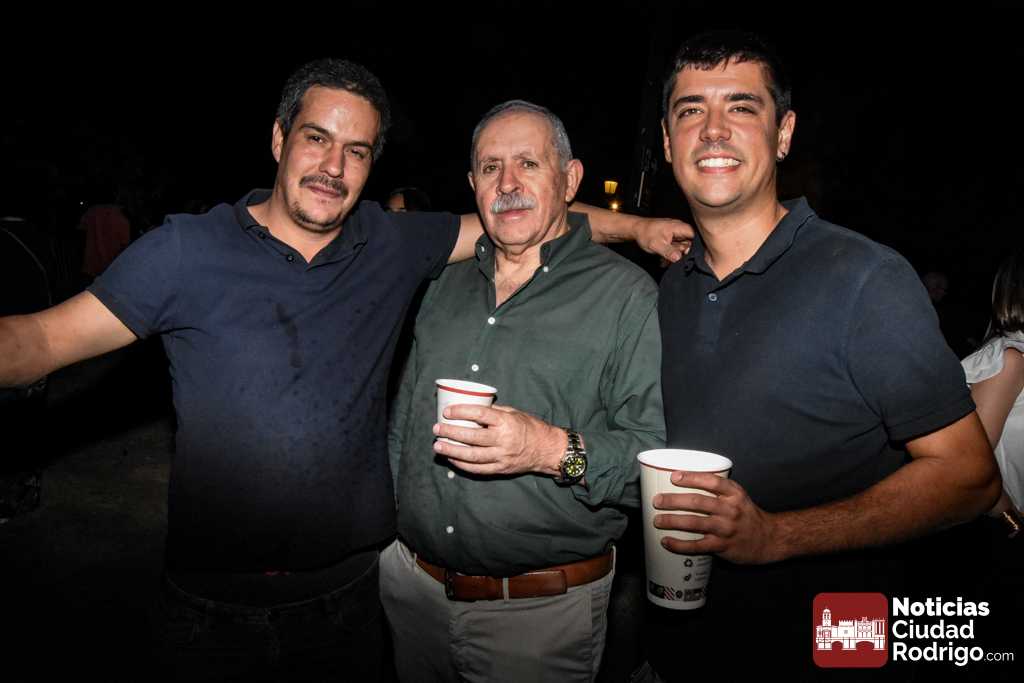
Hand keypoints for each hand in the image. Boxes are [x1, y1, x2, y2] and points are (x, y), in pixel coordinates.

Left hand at [433, 404, 565, 475]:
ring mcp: (502, 456)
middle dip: (451, 433)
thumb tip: (472, 408)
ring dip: (452, 451)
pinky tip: (452, 459)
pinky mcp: (501, 469)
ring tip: (438, 446)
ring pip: (472, 455)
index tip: (447, 412)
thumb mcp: (514, 413)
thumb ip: (494, 411)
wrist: (547, 449)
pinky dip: (463, 465)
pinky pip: (478, 469)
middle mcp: (503, 440)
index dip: (461, 412)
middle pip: (471, 436)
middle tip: (437, 429)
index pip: (479, 414)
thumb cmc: (530, 427)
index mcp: (506, 422)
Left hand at [634, 217, 692, 263]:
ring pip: (682, 248)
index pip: (695, 238)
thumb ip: (669, 252)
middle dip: (681, 254)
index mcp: (679, 227)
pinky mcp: (672, 239)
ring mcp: (676, 234)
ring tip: (664, 259)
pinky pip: (676, 248)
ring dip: (674, 256)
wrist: (636, 229)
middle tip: (671, 258)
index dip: (692, 248)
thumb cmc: (645, 233)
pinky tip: (663, 258)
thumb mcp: (656, 245)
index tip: (684, 255)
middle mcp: (680, 229)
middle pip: (689, 244)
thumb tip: (679, 258)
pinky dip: (670, 254)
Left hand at [652, 471, 786, 564]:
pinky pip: (698, 545)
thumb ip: (717, 490)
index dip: (692, 477)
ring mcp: (726, 528)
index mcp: (734, 493)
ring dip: (672, 521)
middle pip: (698, 502)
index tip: (673, 476)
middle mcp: (730, 509)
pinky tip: (666, 541)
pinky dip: (680, 544)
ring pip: (695, 523)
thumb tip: (684, 483)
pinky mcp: (723, 546)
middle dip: (674, 500)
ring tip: (657, 520)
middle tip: (657, 500)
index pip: (712, 481)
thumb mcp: (738, 496)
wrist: (769, 539)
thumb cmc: (746, 514)